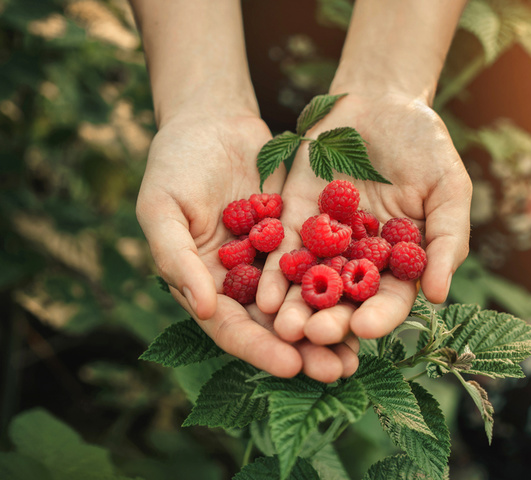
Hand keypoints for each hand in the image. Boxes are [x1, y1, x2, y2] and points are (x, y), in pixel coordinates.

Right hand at [136, 111, 358, 381]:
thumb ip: (177, 258)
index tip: (290, 366)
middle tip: (338, 371)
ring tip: (359, 353)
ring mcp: (270, 260)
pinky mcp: (296, 236)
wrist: (211, 120)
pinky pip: (321, 264)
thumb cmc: (175, 164)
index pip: (230, 328)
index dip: (259, 349)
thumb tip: (205, 310)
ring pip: (301, 302)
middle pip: (272, 326)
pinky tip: (369, 300)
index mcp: (203, 283)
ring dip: (328, 327)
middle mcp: (239, 280)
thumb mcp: (162, 208)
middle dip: (304, 350)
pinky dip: (342, 283)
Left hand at [258, 92, 471, 351]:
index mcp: (396, 260)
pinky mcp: (293, 216)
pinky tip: (263, 294)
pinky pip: (281, 248)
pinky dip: (273, 271)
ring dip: (294, 305)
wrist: (381, 101)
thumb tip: (439, 296)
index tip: (364, 329)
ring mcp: (323, 239)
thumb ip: (447, 239)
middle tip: (313, 336)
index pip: (387, 297)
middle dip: (328, 318)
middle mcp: (357, 257)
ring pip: (307, 280)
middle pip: (342, 298)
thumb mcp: (448, 188)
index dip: (378, 316)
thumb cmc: (425, 146)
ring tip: (281, 327)